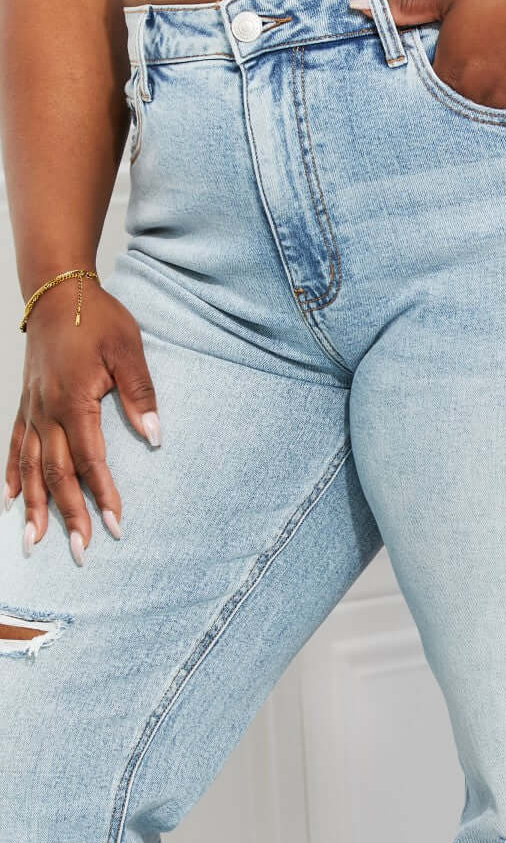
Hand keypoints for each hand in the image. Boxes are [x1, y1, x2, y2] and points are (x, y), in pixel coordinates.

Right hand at [4, 281, 160, 563]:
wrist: (57, 291)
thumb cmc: (97, 318)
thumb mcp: (128, 349)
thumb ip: (140, 393)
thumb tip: (154, 436)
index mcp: (74, 401)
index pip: (91, 460)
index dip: (104, 495)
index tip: (116, 526)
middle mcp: (47, 411)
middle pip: (57, 473)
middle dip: (69, 515)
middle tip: (80, 551)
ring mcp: (31, 409)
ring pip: (29, 467)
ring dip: (34, 506)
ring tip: (34, 542)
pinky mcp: (25, 404)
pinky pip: (14, 446)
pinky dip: (11, 476)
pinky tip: (10, 501)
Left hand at [351, 0, 505, 111]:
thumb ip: (406, 8)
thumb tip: (357, 6)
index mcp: (449, 73)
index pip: (431, 95)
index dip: (442, 80)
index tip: (455, 68)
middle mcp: (474, 98)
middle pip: (461, 108)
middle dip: (469, 92)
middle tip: (486, 69)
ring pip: (491, 115)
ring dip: (495, 99)